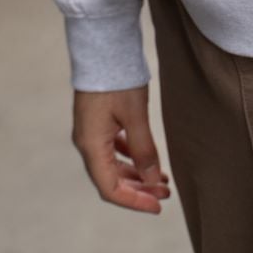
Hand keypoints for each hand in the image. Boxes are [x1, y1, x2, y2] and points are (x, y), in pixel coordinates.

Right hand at [72, 84, 171, 213]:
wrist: (102, 46)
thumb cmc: (118, 79)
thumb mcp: (135, 115)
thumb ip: (144, 150)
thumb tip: (152, 181)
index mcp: (91, 146)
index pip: (110, 189)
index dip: (135, 201)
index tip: (158, 206)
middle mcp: (87, 143)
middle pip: (111, 179)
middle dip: (139, 189)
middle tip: (166, 192)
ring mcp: (90, 132)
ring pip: (112, 165)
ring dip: (136, 174)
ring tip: (161, 178)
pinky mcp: (96, 122)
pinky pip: (111, 149)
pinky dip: (129, 158)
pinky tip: (145, 157)